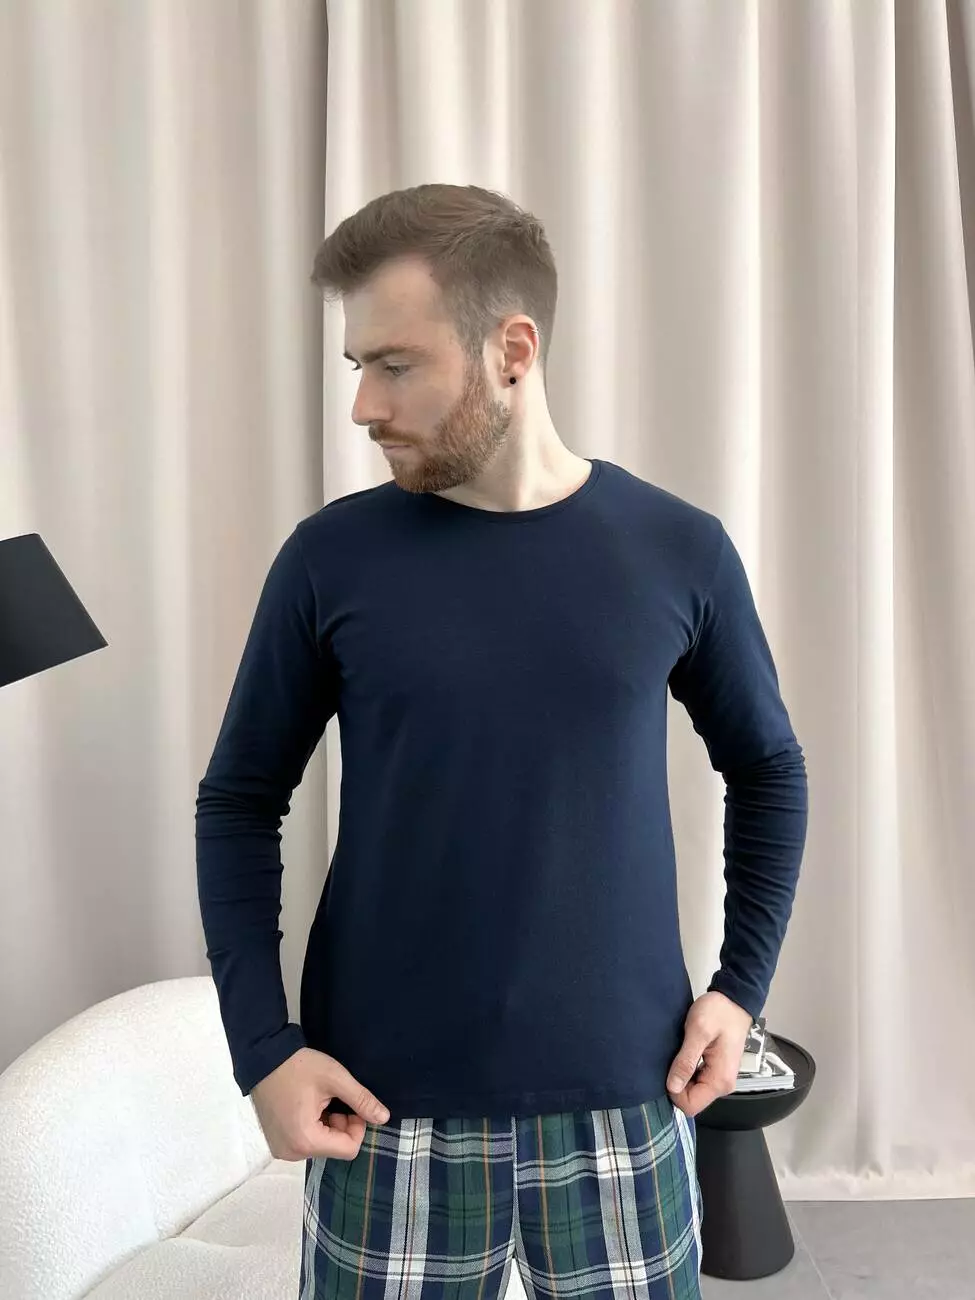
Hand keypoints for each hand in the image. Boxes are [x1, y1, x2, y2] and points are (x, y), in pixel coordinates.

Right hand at [250, 1046, 390, 1161]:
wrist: (262, 1058)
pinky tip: (307, 1106)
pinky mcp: (276, 1143)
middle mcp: (292, 1153)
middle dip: (341, 1126)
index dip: (357, 1126)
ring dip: (328, 1126)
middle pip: (335, 1148)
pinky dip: (313, 1127)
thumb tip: (384, 1118)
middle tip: (333, 1099)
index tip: (350, 1104)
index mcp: (306, 1141)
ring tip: (319, 1101)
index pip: (349, 1149)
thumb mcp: (335, 1078)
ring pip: (321, 1146)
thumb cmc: (299, 1066)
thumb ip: (361, 1100)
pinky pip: (305, 1142)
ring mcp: (282, 1150)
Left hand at [666, 991, 753, 1118]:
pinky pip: (697, 1080)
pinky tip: (685, 1054)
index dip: (674, 1092)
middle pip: (691, 1100)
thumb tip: (672, 1086)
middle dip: (677, 1084)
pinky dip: (687, 1071)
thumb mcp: (698, 1032)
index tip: (668, 1070)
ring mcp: (720, 1078)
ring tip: (679, 1053)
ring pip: (693, 1090)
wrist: (734, 1000)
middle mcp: (723, 1085)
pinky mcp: (716, 1070)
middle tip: (673, 1058)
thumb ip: (686, 1061)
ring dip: (682, 1076)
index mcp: (719, 1080)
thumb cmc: (719, 1012)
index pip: (690, 1105)